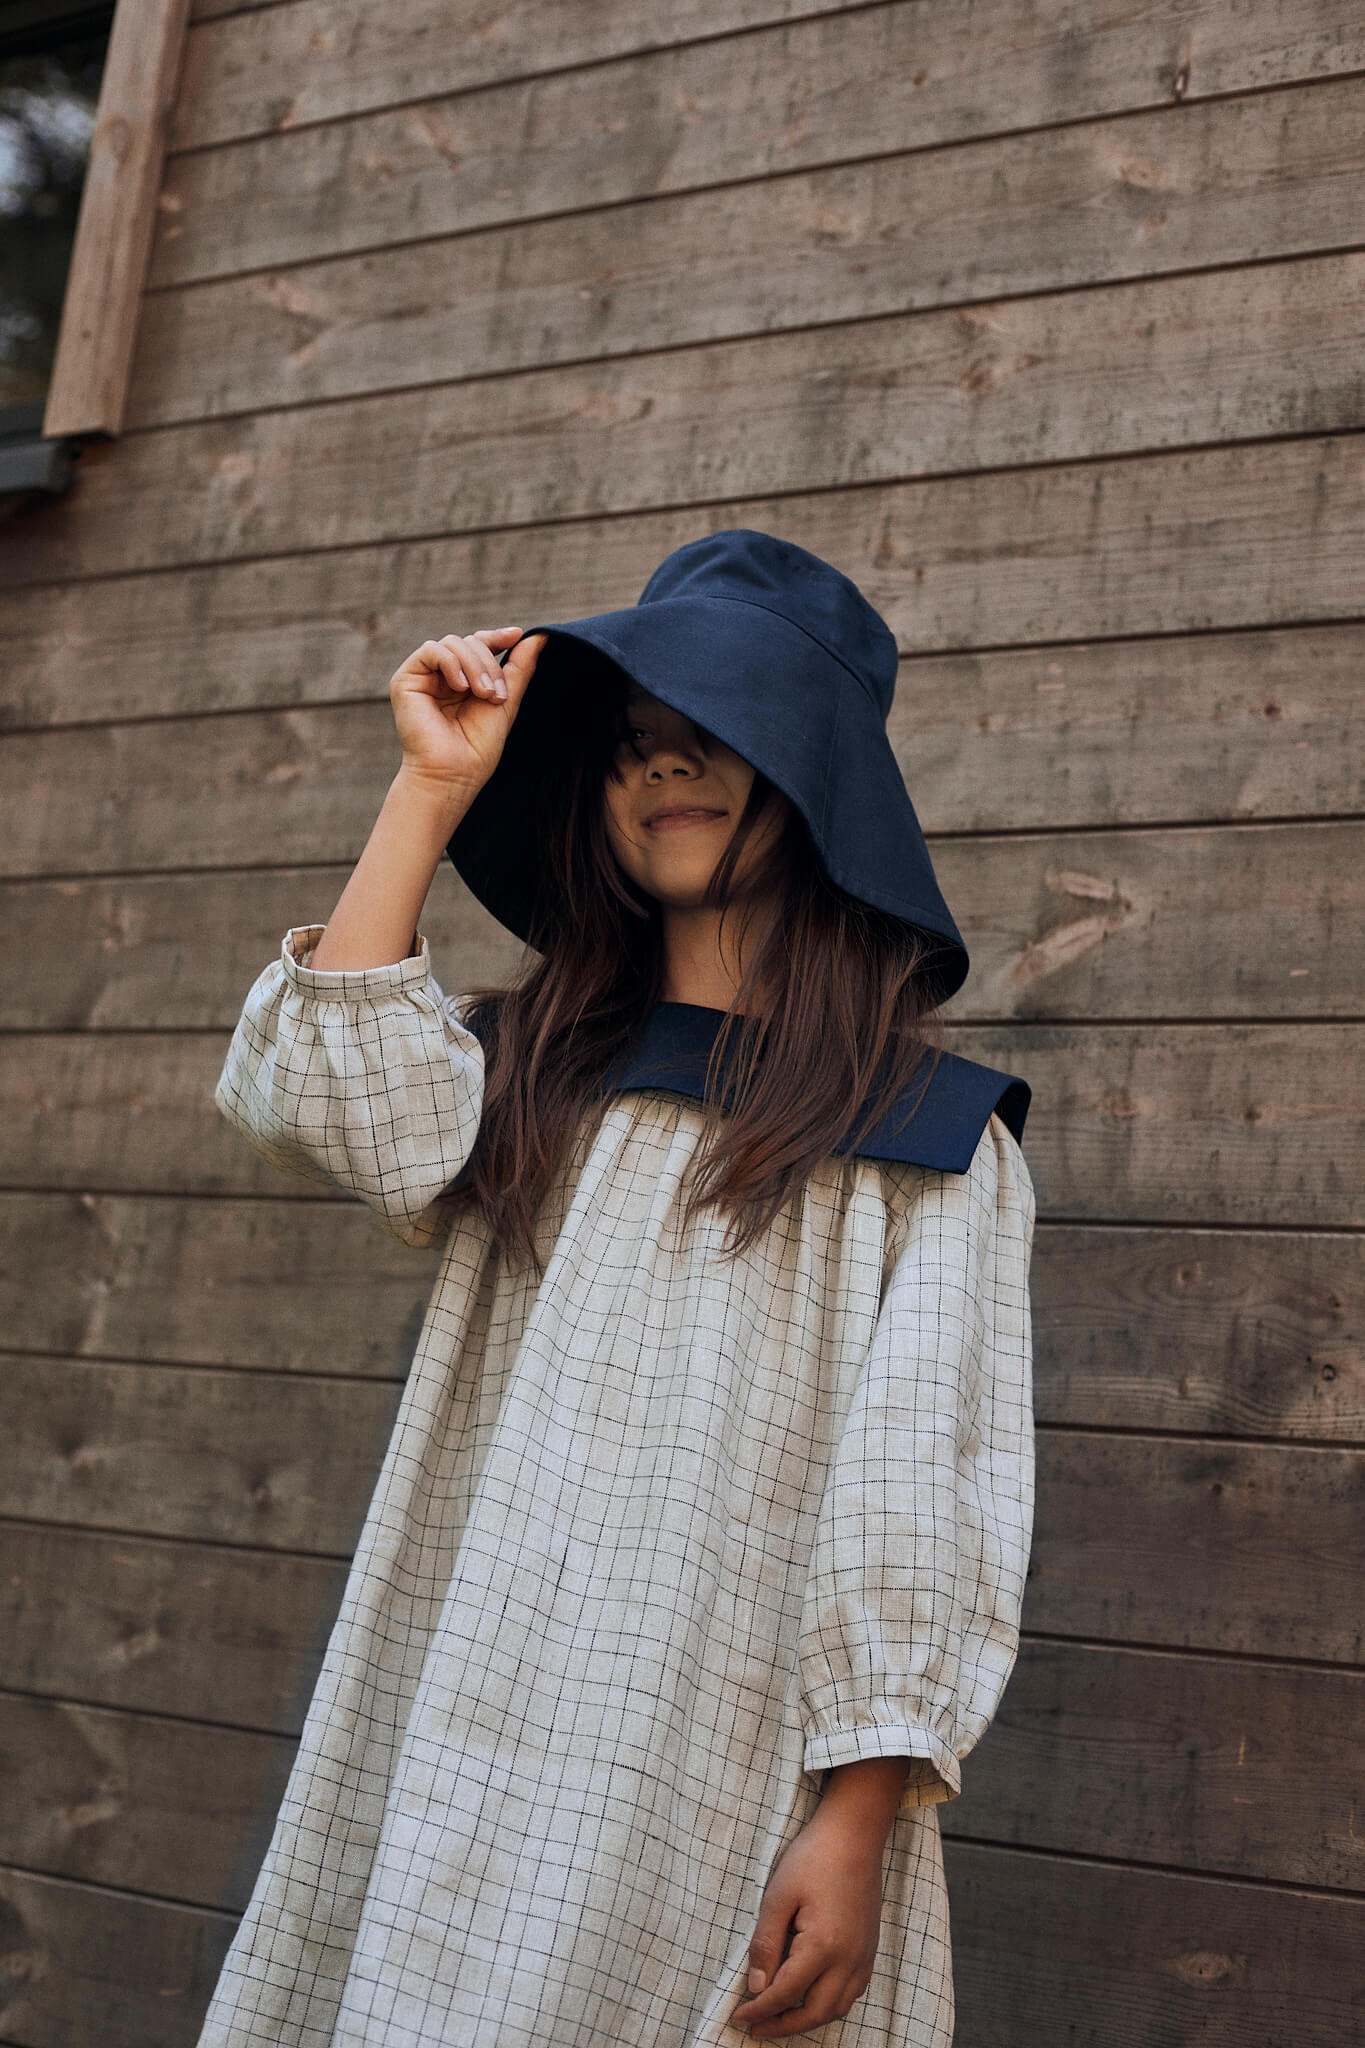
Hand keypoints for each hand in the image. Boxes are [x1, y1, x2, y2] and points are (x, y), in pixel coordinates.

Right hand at [388, 626, 544, 798]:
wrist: (454, 773)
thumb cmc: (478, 747)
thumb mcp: (506, 701)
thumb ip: (520, 668)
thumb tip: (540, 636)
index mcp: (463, 680)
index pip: (478, 644)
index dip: (496, 636)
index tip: (517, 635)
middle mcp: (442, 676)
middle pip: (469, 641)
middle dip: (489, 663)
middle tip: (495, 696)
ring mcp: (423, 677)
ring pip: (453, 642)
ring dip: (475, 665)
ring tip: (482, 694)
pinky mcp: (405, 680)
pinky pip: (431, 650)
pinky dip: (452, 663)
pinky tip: (461, 687)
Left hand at [730, 1802, 886, 2038]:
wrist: (854, 1834)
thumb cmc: (814, 1858)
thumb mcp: (778, 1896)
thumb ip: (766, 1944)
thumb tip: (756, 1986)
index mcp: (823, 1947)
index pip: (785, 1992)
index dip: (759, 2009)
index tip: (739, 2016)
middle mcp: (849, 1959)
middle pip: (815, 2012)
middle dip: (783, 2025)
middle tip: (756, 2028)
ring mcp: (863, 1956)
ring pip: (837, 2008)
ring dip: (808, 2019)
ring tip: (780, 2018)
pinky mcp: (869, 1949)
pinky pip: (851, 1992)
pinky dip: (829, 2004)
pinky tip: (811, 1997)